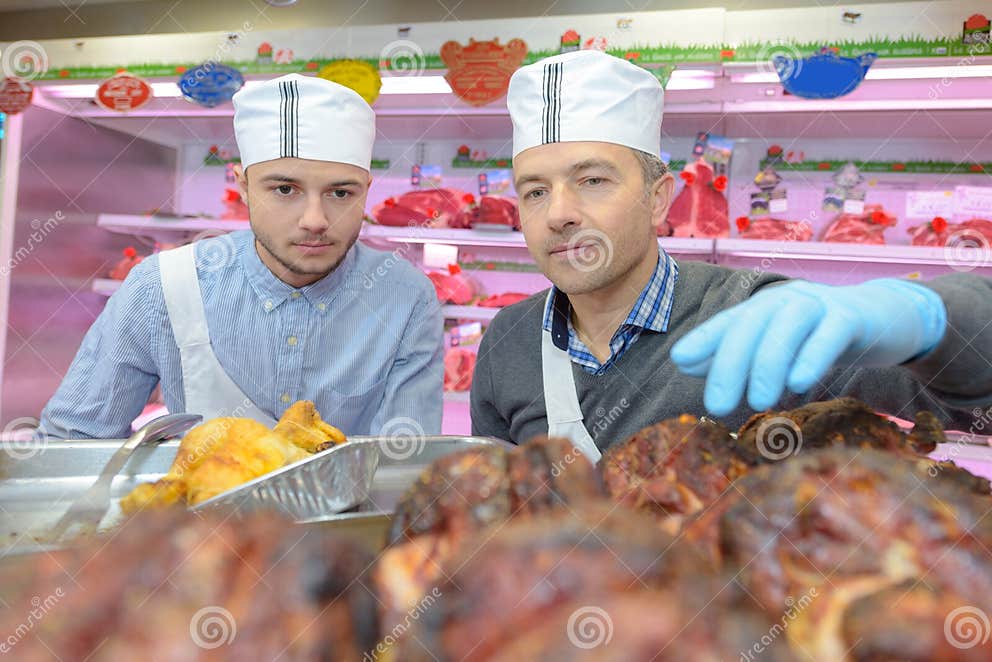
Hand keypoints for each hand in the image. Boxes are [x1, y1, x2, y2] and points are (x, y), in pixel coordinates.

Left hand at [670, 278, 946, 415]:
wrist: (886, 318)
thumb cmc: (820, 338)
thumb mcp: (777, 347)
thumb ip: (734, 354)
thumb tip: (686, 365)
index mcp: (764, 309)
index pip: (728, 321)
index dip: (704, 338)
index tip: (679, 360)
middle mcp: (786, 301)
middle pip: (752, 324)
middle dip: (730, 364)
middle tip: (718, 405)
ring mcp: (821, 304)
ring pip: (787, 324)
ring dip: (769, 363)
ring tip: (760, 402)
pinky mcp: (853, 316)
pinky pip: (831, 332)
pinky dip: (813, 356)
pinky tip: (799, 384)